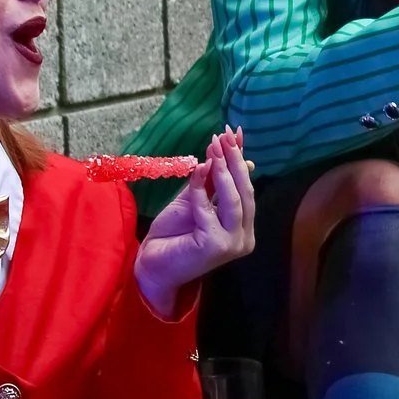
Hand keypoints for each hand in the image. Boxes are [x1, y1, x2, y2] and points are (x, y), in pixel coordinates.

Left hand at [135, 129, 257, 314]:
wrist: (151, 265)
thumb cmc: (172, 236)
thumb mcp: (194, 201)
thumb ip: (211, 182)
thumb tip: (229, 154)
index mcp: (243, 226)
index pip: (247, 188)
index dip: (240, 160)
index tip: (233, 133)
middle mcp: (245, 236)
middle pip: (245, 192)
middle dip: (234, 161)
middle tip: (224, 135)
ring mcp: (234, 244)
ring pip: (235, 201)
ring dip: (224, 171)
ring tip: (216, 147)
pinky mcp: (218, 246)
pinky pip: (209, 210)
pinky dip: (201, 190)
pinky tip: (197, 170)